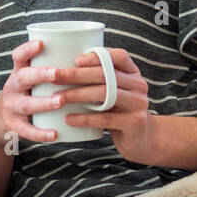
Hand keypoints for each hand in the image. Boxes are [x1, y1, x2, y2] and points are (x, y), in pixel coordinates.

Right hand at [0, 39, 70, 149]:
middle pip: (23, 78)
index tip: (41, 43)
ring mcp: (12, 107)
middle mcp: (12, 87)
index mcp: (18, 72)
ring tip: (60, 101)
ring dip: (44, 103)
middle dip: (40, 74)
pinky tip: (55, 134)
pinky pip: (27, 130)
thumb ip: (48, 67)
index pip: (18, 56)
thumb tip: (87, 54)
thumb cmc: (26, 92)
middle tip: (57, 73)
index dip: (28, 49)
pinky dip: (40, 133)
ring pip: (26, 104)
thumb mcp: (29, 78)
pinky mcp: (14, 125)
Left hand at [51, 47, 158, 164]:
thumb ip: (100, 80)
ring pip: (103, 94)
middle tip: (54, 77)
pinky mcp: (135, 123)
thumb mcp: (114, 92)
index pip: (118, 56)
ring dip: (77, 94)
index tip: (75, 60)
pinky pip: (105, 118)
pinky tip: (68, 118)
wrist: (142, 140)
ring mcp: (139, 104)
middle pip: (105, 74)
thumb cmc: (119, 112)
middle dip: (76, 74)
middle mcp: (139, 85)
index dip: (97, 56)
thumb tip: (62, 68)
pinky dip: (84, 118)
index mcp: (133, 73)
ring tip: (57, 98)